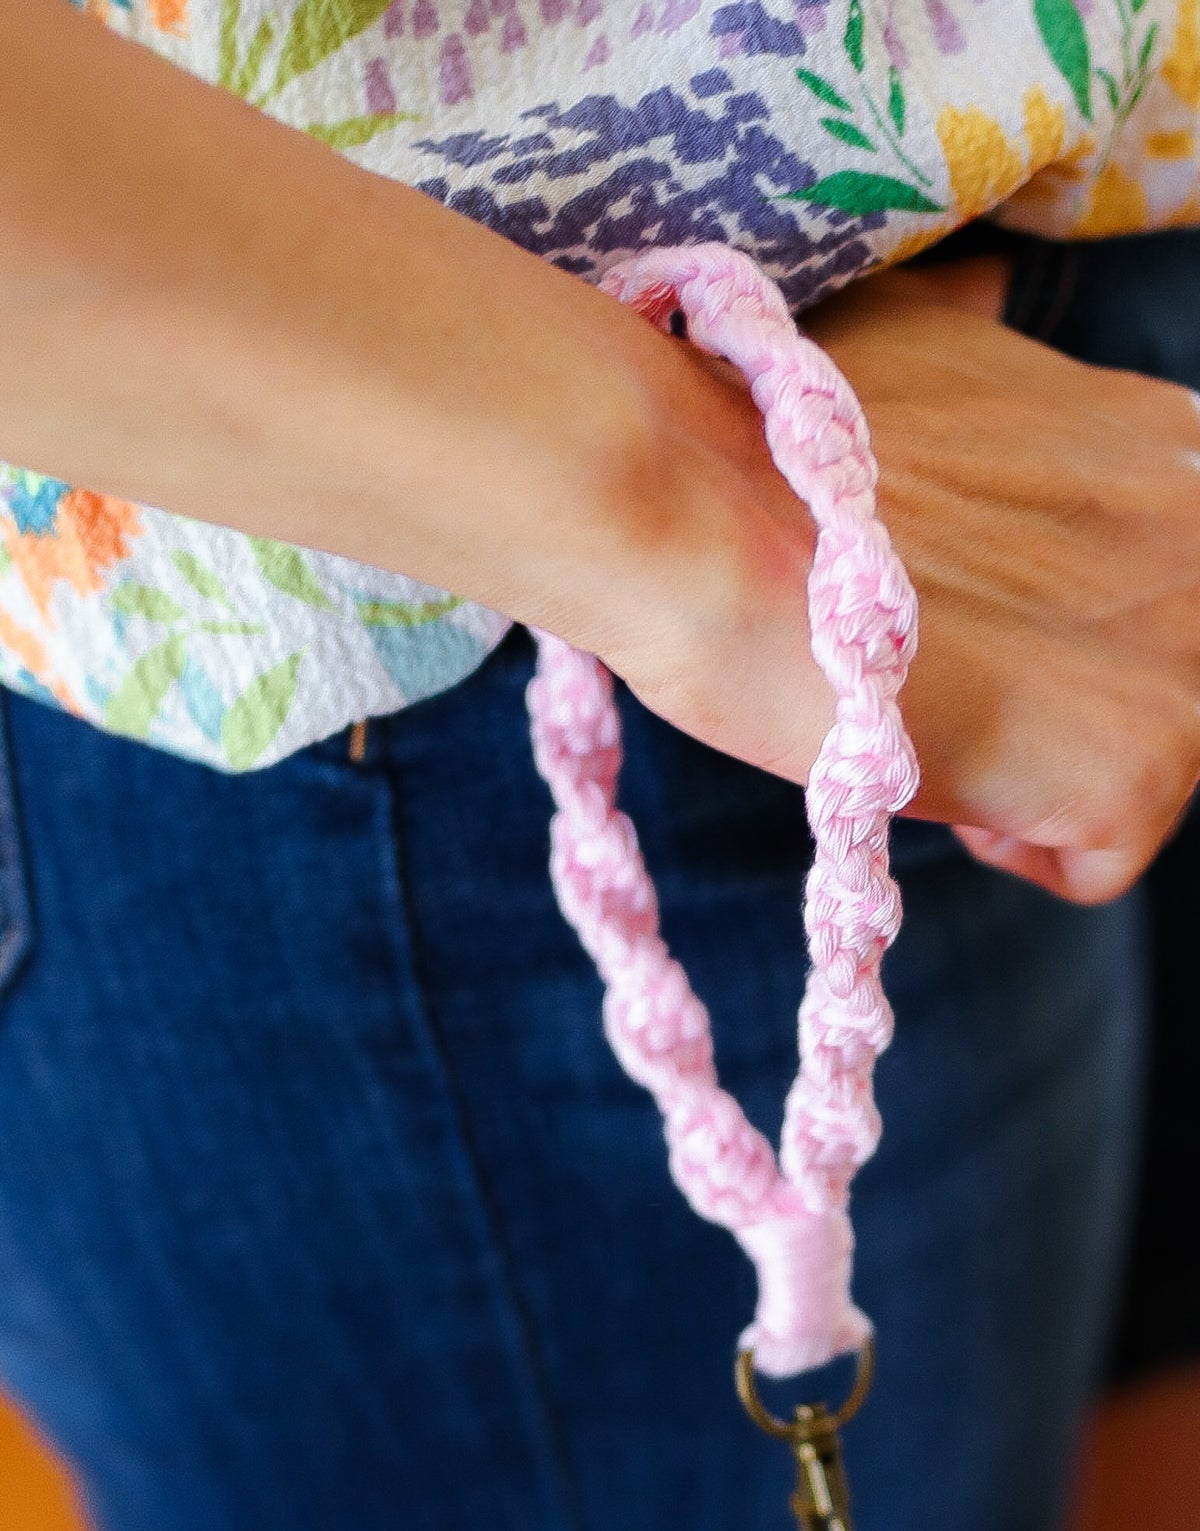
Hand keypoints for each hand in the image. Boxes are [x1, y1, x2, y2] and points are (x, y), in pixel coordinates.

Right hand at [794, 262, 1199, 903]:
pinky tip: (940, 781)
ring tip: (931, 724)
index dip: (1057, 624)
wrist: (701, 503)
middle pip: (1164, 684)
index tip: (965, 624)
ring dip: (1037, 773)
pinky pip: (1100, 861)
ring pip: (1146, 773)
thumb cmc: (769, 431)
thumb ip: (991, 338)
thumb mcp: (919, 335)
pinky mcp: (1139, 767)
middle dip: (1063, 700)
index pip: (1157, 590)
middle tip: (943, 680)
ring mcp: (1189, 656)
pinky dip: (1015, 844)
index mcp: (1169, 442)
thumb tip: (992, 291)